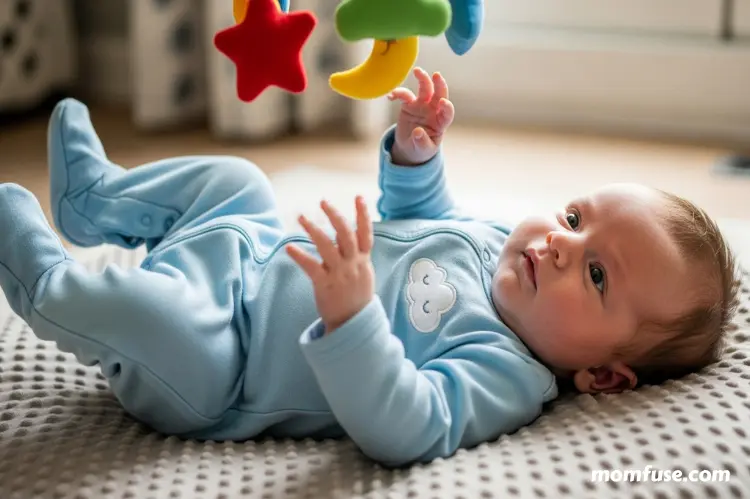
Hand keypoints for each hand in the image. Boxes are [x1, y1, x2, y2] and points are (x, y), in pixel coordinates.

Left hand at [286, 196, 374, 334]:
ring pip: (327, 246)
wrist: (352, 324)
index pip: (366, 233)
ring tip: (301, 217)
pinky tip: (288, 248)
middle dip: (335, 215)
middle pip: (345, 234)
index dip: (363, 214)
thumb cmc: (356, 296)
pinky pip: (311, 266)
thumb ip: (356, 255)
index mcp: (363, 260)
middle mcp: (353, 264)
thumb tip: (347, 235)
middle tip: (323, 202)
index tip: (358, 197)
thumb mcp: (363, 274)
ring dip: (313, 229)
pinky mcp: (325, 284)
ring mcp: (339, 274)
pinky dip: (299, 256)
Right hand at [388, 67, 454, 165]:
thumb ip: (422, 142)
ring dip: (422, 79)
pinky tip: (391, 96)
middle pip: (439, 94)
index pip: (447, 113)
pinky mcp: (408, 104)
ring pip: (424, 89)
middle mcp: (433, 110)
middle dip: (439, 84)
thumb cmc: (421, 149)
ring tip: (417, 71)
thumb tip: (417, 132)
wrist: (410, 147)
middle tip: (436, 75)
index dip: (447, 107)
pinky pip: (404, 95)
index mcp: (440, 122)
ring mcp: (421, 105)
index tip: (444, 103)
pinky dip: (397, 93)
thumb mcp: (423, 150)